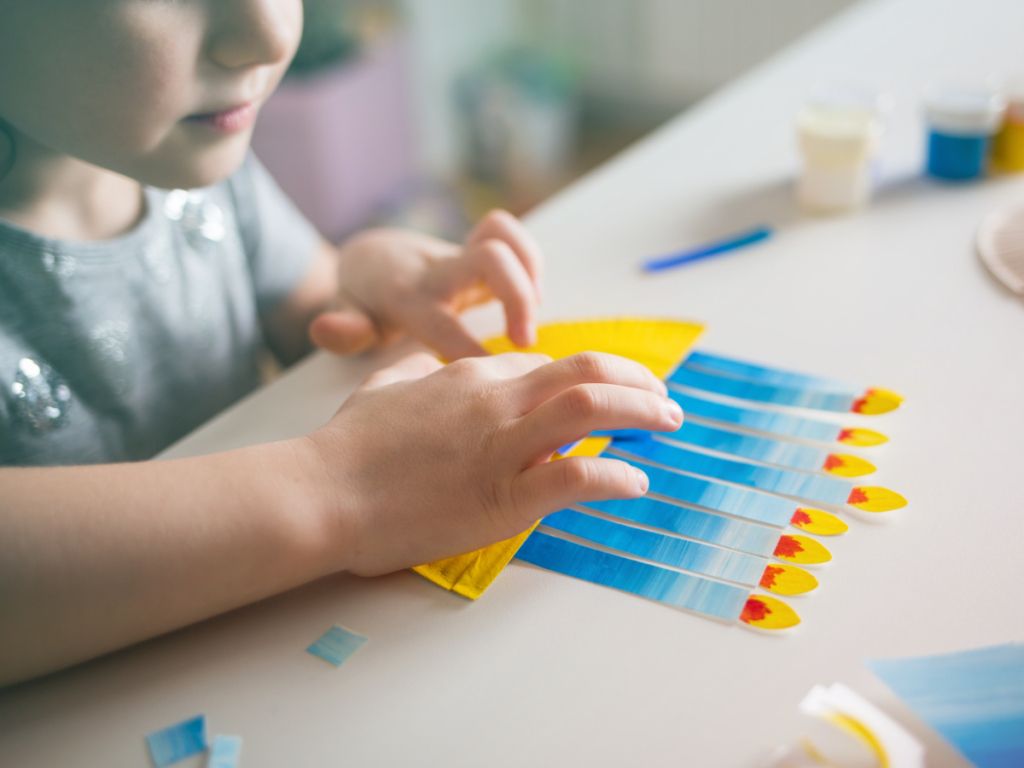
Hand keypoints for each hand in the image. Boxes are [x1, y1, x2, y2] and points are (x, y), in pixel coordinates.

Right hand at [303, 351, 681, 575]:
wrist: (320, 492)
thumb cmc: (346, 446)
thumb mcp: (384, 388)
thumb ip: (415, 371)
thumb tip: (428, 364)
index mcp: (470, 377)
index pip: (548, 366)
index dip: (590, 377)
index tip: (612, 392)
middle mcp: (494, 400)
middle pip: (585, 370)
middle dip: (636, 379)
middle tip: (664, 400)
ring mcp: (500, 446)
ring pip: (590, 408)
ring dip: (641, 411)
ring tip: (668, 423)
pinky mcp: (500, 497)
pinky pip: (575, 477)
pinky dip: (615, 477)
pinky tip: (635, 483)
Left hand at [309, 210, 542, 359]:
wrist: (371, 257)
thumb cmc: (365, 301)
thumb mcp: (346, 319)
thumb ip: (343, 330)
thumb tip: (322, 330)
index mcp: (406, 295)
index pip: (440, 321)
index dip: (469, 349)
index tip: (490, 375)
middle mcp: (437, 269)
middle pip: (488, 259)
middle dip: (516, 298)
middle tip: (525, 342)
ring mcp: (460, 254)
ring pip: (503, 235)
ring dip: (529, 271)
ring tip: (533, 311)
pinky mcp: (479, 247)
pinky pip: (510, 232)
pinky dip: (530, 259)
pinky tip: (531, 295)